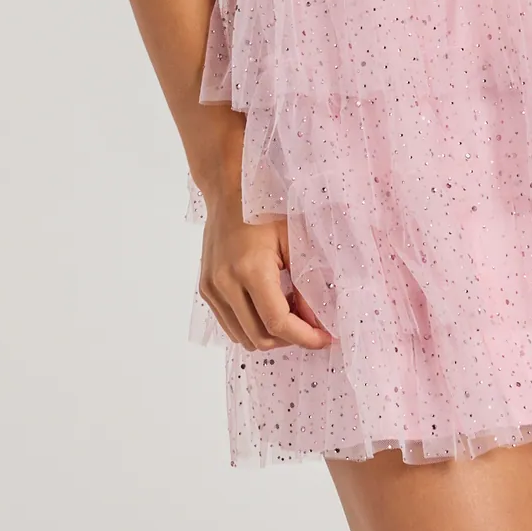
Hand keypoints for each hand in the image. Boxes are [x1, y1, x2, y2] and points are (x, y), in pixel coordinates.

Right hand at [199, 200, 332, 352]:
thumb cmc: (266, 209)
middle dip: (290, 339)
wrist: (229, 191)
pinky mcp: (206, 289)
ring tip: (289, 311)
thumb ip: (305, 284)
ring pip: (243, 337)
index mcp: (250, 268)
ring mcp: (212, 288)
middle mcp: (226, 283)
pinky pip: (230, 325)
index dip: (304, 337)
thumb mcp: (294, 241)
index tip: (325, 339)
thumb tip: (316, 320)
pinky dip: (252, 326)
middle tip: (311, 324)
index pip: (277, 322)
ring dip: (270, 334)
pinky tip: (268, 306)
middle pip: (260, 337)